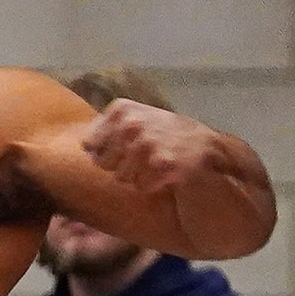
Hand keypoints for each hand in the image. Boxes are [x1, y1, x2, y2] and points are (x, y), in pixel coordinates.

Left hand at [81, 100, 220, 193]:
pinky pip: (142, 186)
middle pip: (103, 163)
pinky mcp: (166, 164)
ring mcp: (150, 142)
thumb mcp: (138, 122)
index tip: (125, 151)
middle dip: (121, 168)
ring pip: (122, 177)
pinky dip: (153, 186)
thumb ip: (109, 128)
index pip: (89, 143)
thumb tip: (84, 144)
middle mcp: (134, 122)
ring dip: (139, 177)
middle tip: (147, 160)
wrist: (210, 152)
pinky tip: (169, 175)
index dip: (104, 153)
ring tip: (159, 166)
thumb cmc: (169, 140)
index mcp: (123, 109)